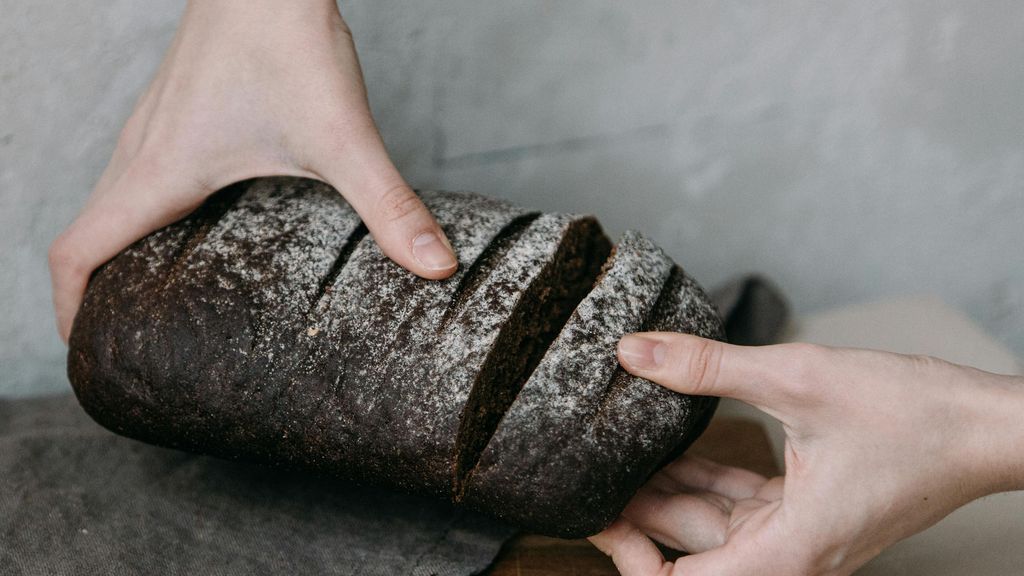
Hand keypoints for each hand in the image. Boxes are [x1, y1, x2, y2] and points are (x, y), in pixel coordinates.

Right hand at [48, 0, 456, 341]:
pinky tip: (195, 228)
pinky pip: (135, 172)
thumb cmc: (287, 39)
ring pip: (109, 201)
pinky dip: (141, 213)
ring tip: (156, 301)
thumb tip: (435, 265)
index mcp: (159, 171)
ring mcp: (153, 125)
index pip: (77, 251)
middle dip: (94, 295)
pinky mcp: (175, 109)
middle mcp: (142, 149)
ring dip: (117, 252)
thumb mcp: (342, 137)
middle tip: (128, 342)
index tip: (87, 351)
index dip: (67, 310)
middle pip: (88, 234)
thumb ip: (389, 207)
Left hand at [592, 333, 1023, 574]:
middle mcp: (796, 555)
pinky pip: (748, 508)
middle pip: (696, 553)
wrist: (986, 424)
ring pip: (719, 528)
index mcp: (791, 549)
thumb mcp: (796, 379)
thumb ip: (708, 368)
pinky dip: (712, 481)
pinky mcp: (814, 512)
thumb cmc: (913, 414)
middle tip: (599, 477)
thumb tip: (636, 352)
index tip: (603, 518)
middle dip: (644, 517)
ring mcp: (806, 536)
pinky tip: (679, 449)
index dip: (635, 558)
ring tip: (627, 455)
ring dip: (675, 495)